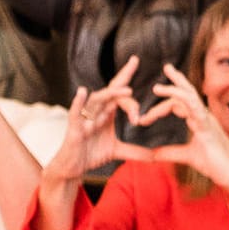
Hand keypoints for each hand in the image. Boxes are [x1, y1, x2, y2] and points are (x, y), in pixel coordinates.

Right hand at [45, 58, 152, 180]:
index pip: (117, 91)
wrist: (72, 169)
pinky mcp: (74, 129)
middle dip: (123, 81)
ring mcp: (84, 119)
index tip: (135, 60)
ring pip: (97, 100)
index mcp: (106, 113)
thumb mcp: (117, 151)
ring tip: (127, 91)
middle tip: (135, 69)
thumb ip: (136, 152)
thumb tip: (156, 157)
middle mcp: (95, 112)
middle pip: (110, 92)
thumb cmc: (90, 155)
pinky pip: (75, 112)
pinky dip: (78, 102)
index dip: (125, 75)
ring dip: (111, 94)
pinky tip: (83, 91)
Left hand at [133, 64, 228, 198]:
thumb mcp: (186, 156)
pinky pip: (193, 107)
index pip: (180, 104)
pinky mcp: (208, 126)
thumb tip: (151, 154)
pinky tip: (169, 96)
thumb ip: (169, 152)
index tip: (144, 119)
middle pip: (188, 93)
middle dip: (176, 80)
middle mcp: (204, 116)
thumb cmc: (216, 166)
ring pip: (189, 97)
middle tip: (166, 67)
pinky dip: (180, 99)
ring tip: (157, 87)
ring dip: (173, 90)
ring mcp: (207, 120)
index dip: (161, 108)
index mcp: (200, 121)